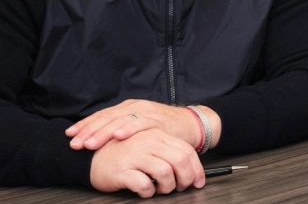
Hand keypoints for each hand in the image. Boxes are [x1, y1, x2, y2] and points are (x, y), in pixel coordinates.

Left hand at [67, 99, 211, 151]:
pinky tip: (118, 135)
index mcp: (128, 108)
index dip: (85, 125)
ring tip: (90, 143)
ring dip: (103, 132)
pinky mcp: (159, 120)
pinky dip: (129, 129)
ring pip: (120, 121)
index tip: (70, 135)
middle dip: (89, 131)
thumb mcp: (138, 126)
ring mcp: (147, 112)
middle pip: (107, 118)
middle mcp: (135, 107)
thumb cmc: (163, 128)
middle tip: (75, 143)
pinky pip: (141, 123)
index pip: (102, 115)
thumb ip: (121, 129)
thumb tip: (95, 140)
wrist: (191, 124)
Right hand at [89, 128, 205, 197]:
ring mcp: (134, 155)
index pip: (186, 151)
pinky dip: (148, 191)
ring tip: (161, 189)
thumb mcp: (148, 146)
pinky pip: (143, 184)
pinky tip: (145, 191)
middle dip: (186, 178)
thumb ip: (166, 152)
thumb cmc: (122, 155)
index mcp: (156, 135)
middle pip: (180, 160)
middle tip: (181, 188)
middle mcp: (147, 142)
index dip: (196, 169)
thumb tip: (191, 170)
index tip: (198, 181)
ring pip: (165, 172)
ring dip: (167, 186)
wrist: (89, 159)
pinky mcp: (121, 170)